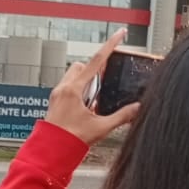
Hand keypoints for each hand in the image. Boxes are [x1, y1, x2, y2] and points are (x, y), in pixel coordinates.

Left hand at [44, 30, 141, 144]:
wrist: (50, 153)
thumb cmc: (70, 140)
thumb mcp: (101, 127)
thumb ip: (121, 116)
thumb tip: (137, 108)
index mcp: (74, 89)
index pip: (97, 61)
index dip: (111, 46)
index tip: (120, 34)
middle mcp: (63, 88)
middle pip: (82, 66)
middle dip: (94, 69)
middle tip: (105, 82)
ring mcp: (57, 95)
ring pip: (73, 76)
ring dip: (86, 81)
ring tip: (94, 100)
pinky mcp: (54, 103)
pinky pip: (68, 88)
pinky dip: (79, 92)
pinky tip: (85, 108)